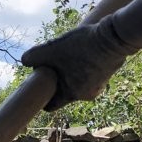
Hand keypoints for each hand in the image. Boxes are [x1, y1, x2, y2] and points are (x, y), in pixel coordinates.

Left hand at [20, 17, 138, 110]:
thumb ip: (33, 57)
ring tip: (66, 53)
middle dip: (55, 79)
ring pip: (75, 80)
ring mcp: (98, 85)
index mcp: (72, 94)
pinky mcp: (106, 74)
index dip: (42, 97)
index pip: (52, 105)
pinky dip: (81, 65)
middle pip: (63, 90)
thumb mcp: (51, 48)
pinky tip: (81, 50)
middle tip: (50, 63)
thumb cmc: (82, 46)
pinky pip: (87, 73)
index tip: (36, 87)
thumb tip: (25, 62)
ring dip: (69, 70)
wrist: (116, 36)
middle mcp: (86, 95)